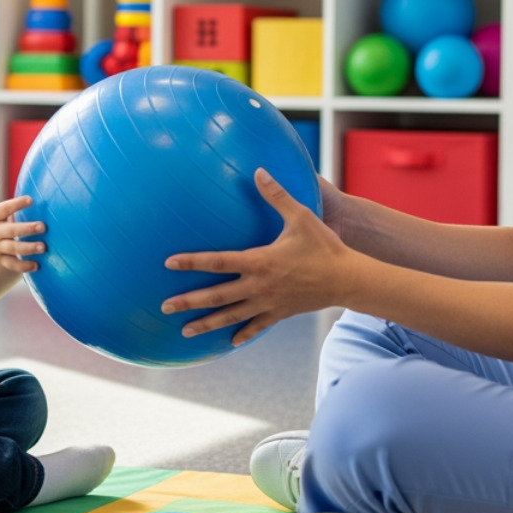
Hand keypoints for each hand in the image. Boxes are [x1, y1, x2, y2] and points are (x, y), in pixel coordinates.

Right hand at [0, 173, 45, 272]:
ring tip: (44, 247)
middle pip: (12, 230)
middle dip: (27, 229)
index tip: (31, 199)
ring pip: (13, 248)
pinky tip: (37, 266)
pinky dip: (23, 266)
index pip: (5, 208)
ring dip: (28, 248)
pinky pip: (10, 264)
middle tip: (43, 226)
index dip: (17, 204)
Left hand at [160, 168, 350, 346]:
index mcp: (259, 261)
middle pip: (217, 296)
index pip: (218, 262)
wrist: (348, 279)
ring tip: (185, 331)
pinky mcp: (280, 313)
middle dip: (189, 302)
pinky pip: (257, 326)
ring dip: (206, 323)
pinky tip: (229, 342)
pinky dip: (242, 333)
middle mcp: (259, 285)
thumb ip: (276, 195)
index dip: (192, 262)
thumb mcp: (300, 216)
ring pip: (231, 316)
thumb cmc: (324, 246)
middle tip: (164, 307)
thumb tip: (258, 170)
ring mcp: (268, 303)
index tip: (169, 263)